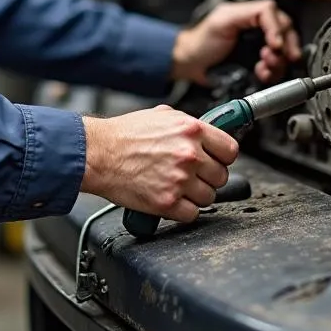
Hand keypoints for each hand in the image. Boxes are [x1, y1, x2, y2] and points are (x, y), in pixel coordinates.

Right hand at [81, 106, 238, 223]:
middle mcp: (189, 155)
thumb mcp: (162, 116)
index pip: (230, 150)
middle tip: (192, 174)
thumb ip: (188, 125)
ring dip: (196, 195)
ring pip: (209, 197)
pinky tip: (172, 199)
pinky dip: (184, 210)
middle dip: (208, 177)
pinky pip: (192, 214)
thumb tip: (206, 131)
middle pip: (221, 176)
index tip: (217, 159)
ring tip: (179, 186)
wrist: (99, 154)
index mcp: (191, 130)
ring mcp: (180, 180)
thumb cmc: (125, 134)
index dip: (223, 156)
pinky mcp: (167, 202)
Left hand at [171, 0, 301, 85]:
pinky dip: (272, 72)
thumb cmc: (201, 41)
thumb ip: (248, 15)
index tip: (275, 45)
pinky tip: (262, 73)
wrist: (190, 64)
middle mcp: (258, 28)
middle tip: (272, 57)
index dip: (278, 30)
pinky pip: (275, 67)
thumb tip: (273, 29)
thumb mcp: (223, 20)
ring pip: (283, 51)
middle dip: (284, 47)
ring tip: (264, 66)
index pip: (274, 15)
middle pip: (285, 32)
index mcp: (250, 14)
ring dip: (277, 61)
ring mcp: (258, 46)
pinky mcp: (257, 63)